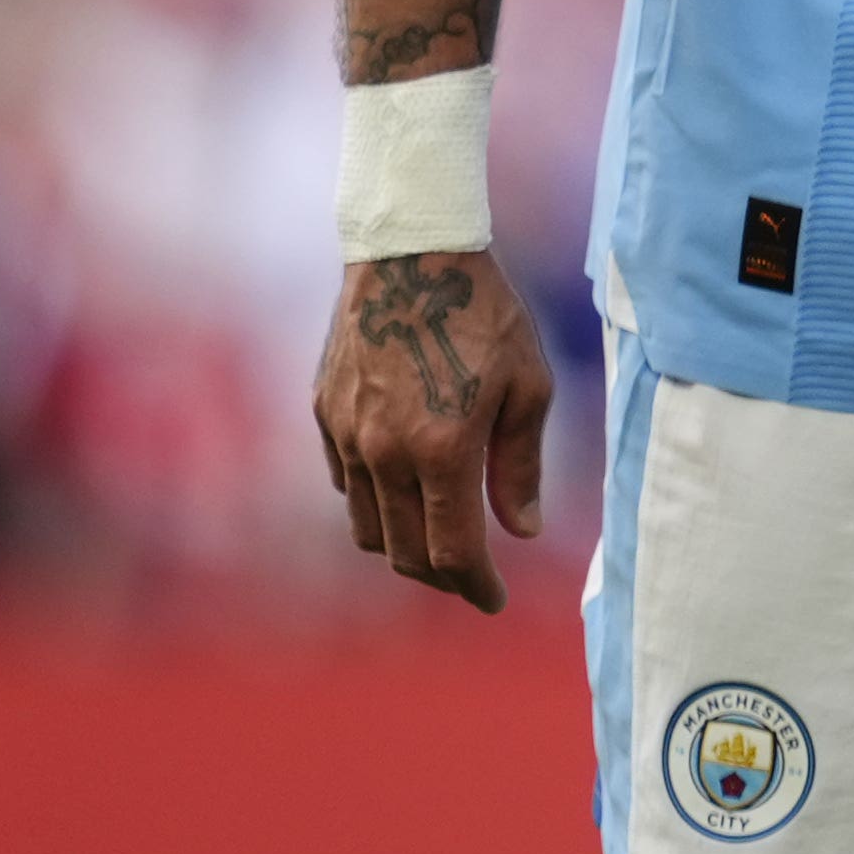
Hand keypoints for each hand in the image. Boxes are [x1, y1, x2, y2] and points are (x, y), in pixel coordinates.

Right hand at [313, 251, 553, 612]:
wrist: (411, 253)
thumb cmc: (484, 314)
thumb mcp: (529, 384)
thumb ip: (520, 465)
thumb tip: (521, 530)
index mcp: (441, 449)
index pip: (451, 552)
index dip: (475, 586)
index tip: (496, 599)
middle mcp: (385, 453)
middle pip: (405, 553)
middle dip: (441, 577)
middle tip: (472, 578)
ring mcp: (346, 436)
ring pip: (369, 527)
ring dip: (403, 547)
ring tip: (439, 541)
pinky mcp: (324, 415)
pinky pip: (347, 485)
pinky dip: (376, 503)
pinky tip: (406, 491)